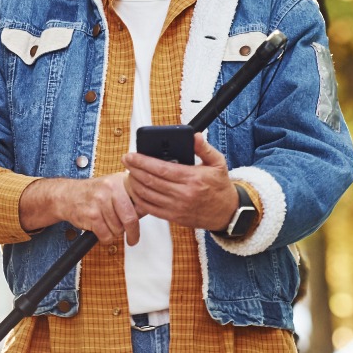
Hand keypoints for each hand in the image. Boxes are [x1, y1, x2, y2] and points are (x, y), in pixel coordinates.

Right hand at [20, 174, 140, 245]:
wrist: (66, 195)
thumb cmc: (92, 193)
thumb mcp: (113, 186)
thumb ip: (130, 195)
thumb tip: (150, 208)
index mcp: (119, 180)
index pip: (140, 200)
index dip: (144, 214)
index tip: (142, 223)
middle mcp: (110, 188)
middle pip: (130, 218)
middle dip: (133, 233)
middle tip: (133, 239)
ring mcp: (100, 201)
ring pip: (118, 229)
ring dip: (114, 233)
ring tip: (106, 224)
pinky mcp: (92, 215)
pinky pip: (106, 235)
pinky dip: (104, 237)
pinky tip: (99, 229)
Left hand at [121, 133, 236, 230]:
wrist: (227, 212)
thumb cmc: (220, 186)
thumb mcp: (218, 163)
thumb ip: (204, 148)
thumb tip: (194, 136)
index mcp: (192, 178)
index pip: (161, 169)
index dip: (142, 161)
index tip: (131, 155)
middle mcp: (183, 194)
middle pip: (150, 181)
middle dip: (134, 169)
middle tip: (125, 161)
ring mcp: (177, 207)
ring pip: (147, 195)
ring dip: (134, 183)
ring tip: (129, 173)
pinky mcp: (174, 217)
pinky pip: (150, 209)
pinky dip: (139, 199)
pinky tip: (135, 190)